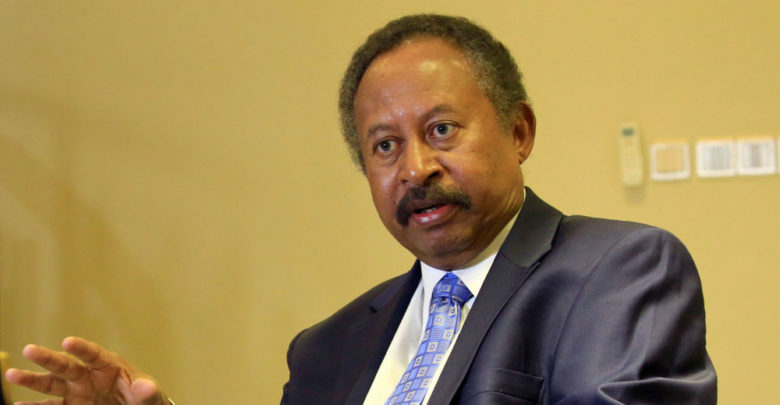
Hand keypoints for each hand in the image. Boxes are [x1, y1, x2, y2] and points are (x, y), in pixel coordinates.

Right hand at [4, 336, 167, 404]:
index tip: (68, 341)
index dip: (82, 347)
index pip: (94, 354)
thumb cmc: (144, 398)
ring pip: (52, 384)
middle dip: (48, 358)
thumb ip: (146, 390)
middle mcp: (88, 376)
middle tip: (29, 350)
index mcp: (109, 365)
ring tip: (12, 375)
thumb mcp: (149, 395)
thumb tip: (146, 386)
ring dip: (32, 380)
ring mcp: (77, 392)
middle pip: (66, 365)